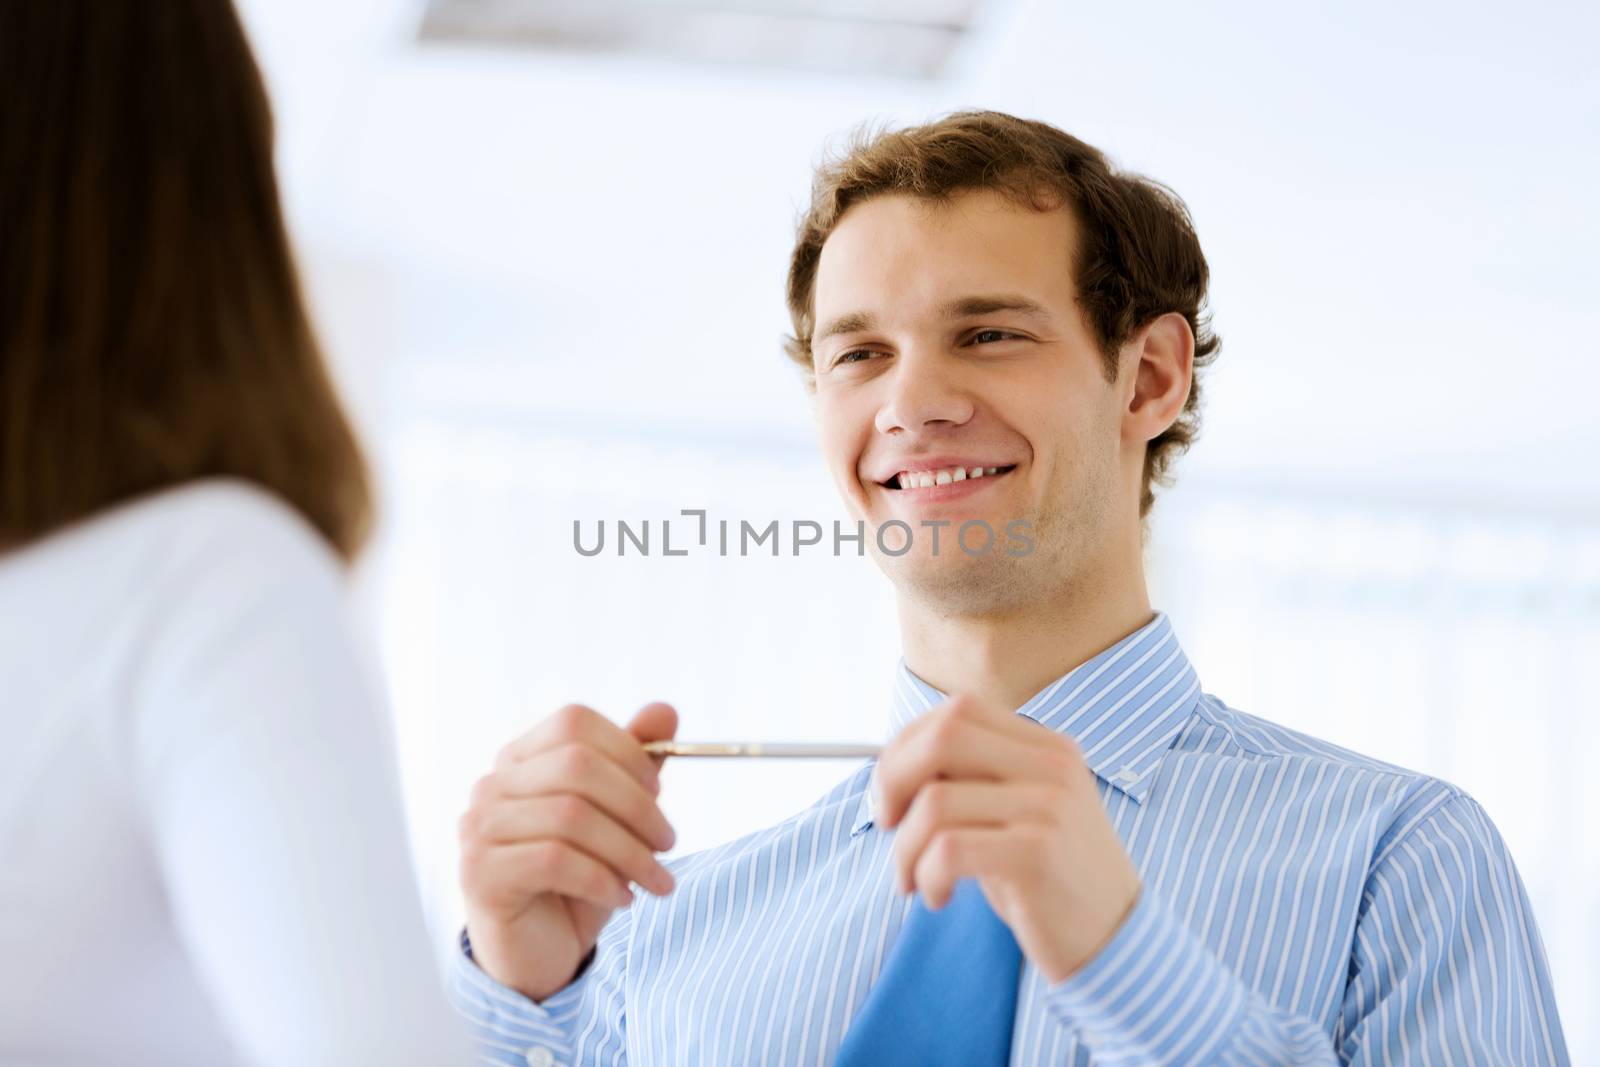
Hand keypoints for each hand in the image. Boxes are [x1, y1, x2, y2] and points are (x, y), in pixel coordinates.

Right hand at [460, 702, 679, 1000]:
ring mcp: (479, 827)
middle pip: (576, 765)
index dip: (627, 751)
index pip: (574, 723)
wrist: (538, 954)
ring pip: (571, 816)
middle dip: (636, 805)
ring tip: (658, 879)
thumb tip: (665, 710)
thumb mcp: (615, 821)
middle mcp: (491, 785)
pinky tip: (624, 899)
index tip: (659, 792)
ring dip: (629, 851)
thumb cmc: (576, 882)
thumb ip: (635, 766)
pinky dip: (602, 879)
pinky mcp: (479, 873)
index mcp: (521, 760)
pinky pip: (554, 861)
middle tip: (668, 842)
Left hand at [875, 694, 1141, 982]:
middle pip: (943, 737)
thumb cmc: (1049, 877)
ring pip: (934, 802)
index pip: (958, 711)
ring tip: (912, 878)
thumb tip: (890, 766)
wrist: (1114, 937)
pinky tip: (937, 895)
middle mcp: (1051, 766)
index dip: (907, 744)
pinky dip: (925, 875)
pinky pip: (947, 850)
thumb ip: (972, 778)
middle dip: (892, 779)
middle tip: (886, 823)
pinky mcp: (1036, 854)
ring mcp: (1047, 807)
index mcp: (1047, 746)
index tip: (892, 790)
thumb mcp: (1017, 812)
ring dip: (904, 848)